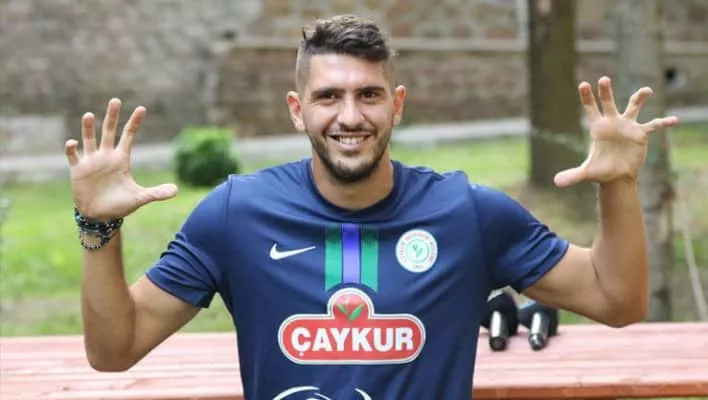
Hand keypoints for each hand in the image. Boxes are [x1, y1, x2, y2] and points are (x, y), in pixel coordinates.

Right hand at [65, 98, 177, 220]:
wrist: (100, 216)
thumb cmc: (120, 205)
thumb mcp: (140, 198)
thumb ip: (156, 193)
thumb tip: (176, 190)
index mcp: (121, 159)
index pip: (128, 136)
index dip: (134, 122)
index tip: (142, 108)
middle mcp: (106, 156)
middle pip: (109, 131)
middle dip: (112, 116)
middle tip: (115, 100)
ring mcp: (91, 161)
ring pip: (90, 139)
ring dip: (88, 127)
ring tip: (89, 115)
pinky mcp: (78, 169)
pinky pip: (73, 155)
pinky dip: (72, 148)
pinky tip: (73, 142)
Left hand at [554, 76, 679, 187]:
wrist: (617, 176)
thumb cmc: (601, 171)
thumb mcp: (587, 173)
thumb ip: (573, 175)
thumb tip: (556, 182)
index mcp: (598, 128)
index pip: (590, 109)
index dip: (587, 97)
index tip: (583, 84)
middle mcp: (612, 122)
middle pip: (609, 102)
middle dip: (606, 91)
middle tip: (604, 78)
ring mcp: (627, 126)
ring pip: (633, 107)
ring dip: (639, 98)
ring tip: (647, 90)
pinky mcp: (640, 134)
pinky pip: (654, 126)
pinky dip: (663, 123)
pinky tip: (674, 120)